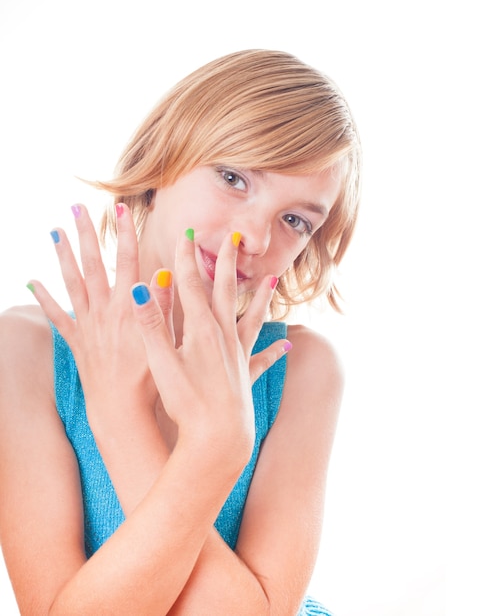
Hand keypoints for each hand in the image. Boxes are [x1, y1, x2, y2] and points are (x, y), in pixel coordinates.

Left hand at [28, 204, 159, 424]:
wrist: (121, 408)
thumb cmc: (149, 377)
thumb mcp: (164, 340)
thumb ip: (163, 305)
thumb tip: (164, 273)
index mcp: (129, 307)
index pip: (128, 260)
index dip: (125, 233)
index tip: (122, 209)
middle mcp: (104, 310)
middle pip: (93, 264)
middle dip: (86, 234)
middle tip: (77, 208)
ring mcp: (87, 324)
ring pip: (71, 282)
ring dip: (63, 255)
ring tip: (56, 232)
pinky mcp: (76, 340)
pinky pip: (56, 316)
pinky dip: (43, 298)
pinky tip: (31, 282)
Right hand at [130, 229, 290, 463]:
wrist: (218, 437)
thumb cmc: (187, 402)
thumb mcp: (161, 362)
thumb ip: (151, 324)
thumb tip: (137, 288)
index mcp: (201, 329)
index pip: (190, 285)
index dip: (186, 258)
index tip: (187, 234)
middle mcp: (224, 335)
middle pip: (225, 290)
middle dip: (227, 262)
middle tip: (235, 237)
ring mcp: (238, 353)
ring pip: (251, 316)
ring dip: (260, 296)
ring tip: (272, 279)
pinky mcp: (245, 373)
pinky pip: (262, 355)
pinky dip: (274, 348)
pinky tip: (288, 345)